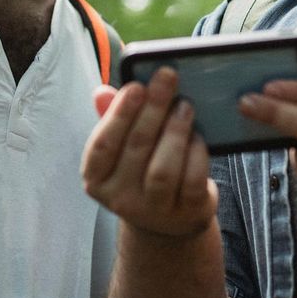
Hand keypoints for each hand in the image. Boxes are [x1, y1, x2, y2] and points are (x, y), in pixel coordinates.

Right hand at [82, 67, 218, 238]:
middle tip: (168, 79)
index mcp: (97, 179)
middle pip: (136, 149)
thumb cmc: (142, 171)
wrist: (170, 218)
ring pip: (163, 170)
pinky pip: (192, 181)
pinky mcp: (186, 212)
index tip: (136, 86)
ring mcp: (154, 210)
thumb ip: (112, 119)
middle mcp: (121, 199)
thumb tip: (102, 92)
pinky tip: (198, 135)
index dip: (119, 114)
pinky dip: (196, 153)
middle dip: (153, 109)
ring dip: (175, 131)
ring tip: (185, 106)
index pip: (102, 145)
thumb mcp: (123, 149)